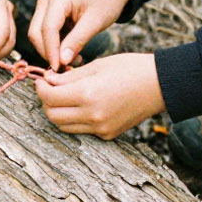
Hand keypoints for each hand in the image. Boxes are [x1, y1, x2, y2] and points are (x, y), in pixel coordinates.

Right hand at [28, 0, 129, 70]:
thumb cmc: (105, 2)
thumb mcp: (95, 22)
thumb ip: (77, 41)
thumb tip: (61, 62)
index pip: (48, 28)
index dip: (51, 51)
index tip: (59, 68)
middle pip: (36, 33)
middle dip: (49, 53)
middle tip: (67, 69)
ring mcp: (44, 6)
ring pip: (38, 36)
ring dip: (51, 52)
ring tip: (73, 61)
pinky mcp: (46, 14)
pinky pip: (44, 35)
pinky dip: (54, 47)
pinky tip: (70, 54)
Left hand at [33, 53, 164, 138]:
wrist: (160, 85)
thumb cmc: (129, 68)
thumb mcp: (96, 66)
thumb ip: (69, 77)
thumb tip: (48, 81)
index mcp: (88, 95)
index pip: (49, 97)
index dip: (40, 88)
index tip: (42, 79)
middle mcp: (93, 116)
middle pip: (53, 115)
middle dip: (46, 101)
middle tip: (50, 88)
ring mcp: (101, 128)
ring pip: (64, 126)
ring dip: (59, 112)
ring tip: (64, 96)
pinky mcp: (108, 135)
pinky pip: (82, 130)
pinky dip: (75, 119)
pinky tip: (82, 105)